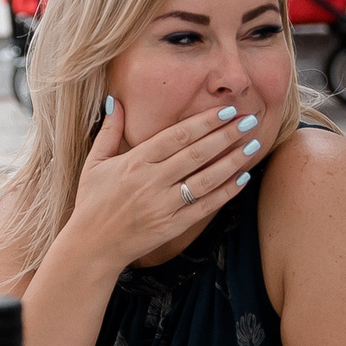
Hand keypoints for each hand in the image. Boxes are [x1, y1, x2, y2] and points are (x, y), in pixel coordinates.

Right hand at [60, 102, 263, 272]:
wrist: (92, 246)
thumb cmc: (92, 201)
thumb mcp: (94, 163)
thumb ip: (108, 131)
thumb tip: (113, 100)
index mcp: (135, 162)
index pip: (177, 136)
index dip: (204, 122)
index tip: (226, 111)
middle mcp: (152, 182)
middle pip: (197, 154)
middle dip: (226, 135)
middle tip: (249, 120)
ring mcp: (164, 206)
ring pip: (206, 179)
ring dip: (233, 161)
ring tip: (253, 145)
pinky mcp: (173, 226)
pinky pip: (206, 207)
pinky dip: (226, 192)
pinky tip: (242, 178)